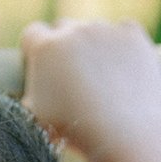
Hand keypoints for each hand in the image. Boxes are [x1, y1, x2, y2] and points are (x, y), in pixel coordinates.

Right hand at [19, 18, 160, 158]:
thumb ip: (29, 95)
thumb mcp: (36, 115)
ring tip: (103, 76)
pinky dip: (124, 42)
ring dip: (95, 44)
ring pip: (95, 29)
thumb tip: (27, 92)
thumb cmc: (74, 130)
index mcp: (44, 47)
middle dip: (65, 45)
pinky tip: (124, 63)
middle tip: (74, 72)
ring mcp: (105, 31)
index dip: (35, 49)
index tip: (43, 64)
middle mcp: (73, 31)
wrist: (121, 134)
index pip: (32, 33)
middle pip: (63, 27)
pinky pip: (125, 29)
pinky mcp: (133, 36)